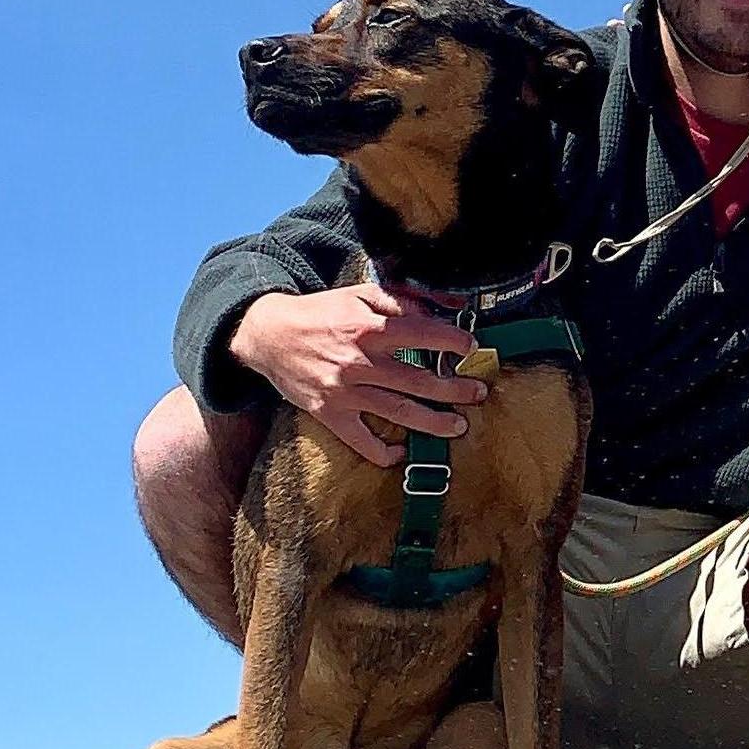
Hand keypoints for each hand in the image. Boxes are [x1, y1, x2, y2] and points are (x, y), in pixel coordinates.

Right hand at [226, 284, 490, 467]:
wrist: (270, 335)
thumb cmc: (322, 313)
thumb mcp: (362, 294)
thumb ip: (407, 300)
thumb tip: (451, 307)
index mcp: (370, 329)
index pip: (424, 335)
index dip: (454, 343)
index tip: (472, 349)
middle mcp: (360, 362)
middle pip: (418, 380)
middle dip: (455, 389)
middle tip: (479, 393)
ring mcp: (344, 391)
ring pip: (398, 412)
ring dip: (433, 422)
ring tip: (459, 426)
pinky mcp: (328, 413)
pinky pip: (359, 439)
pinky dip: (381, 451)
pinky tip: (401, 453)